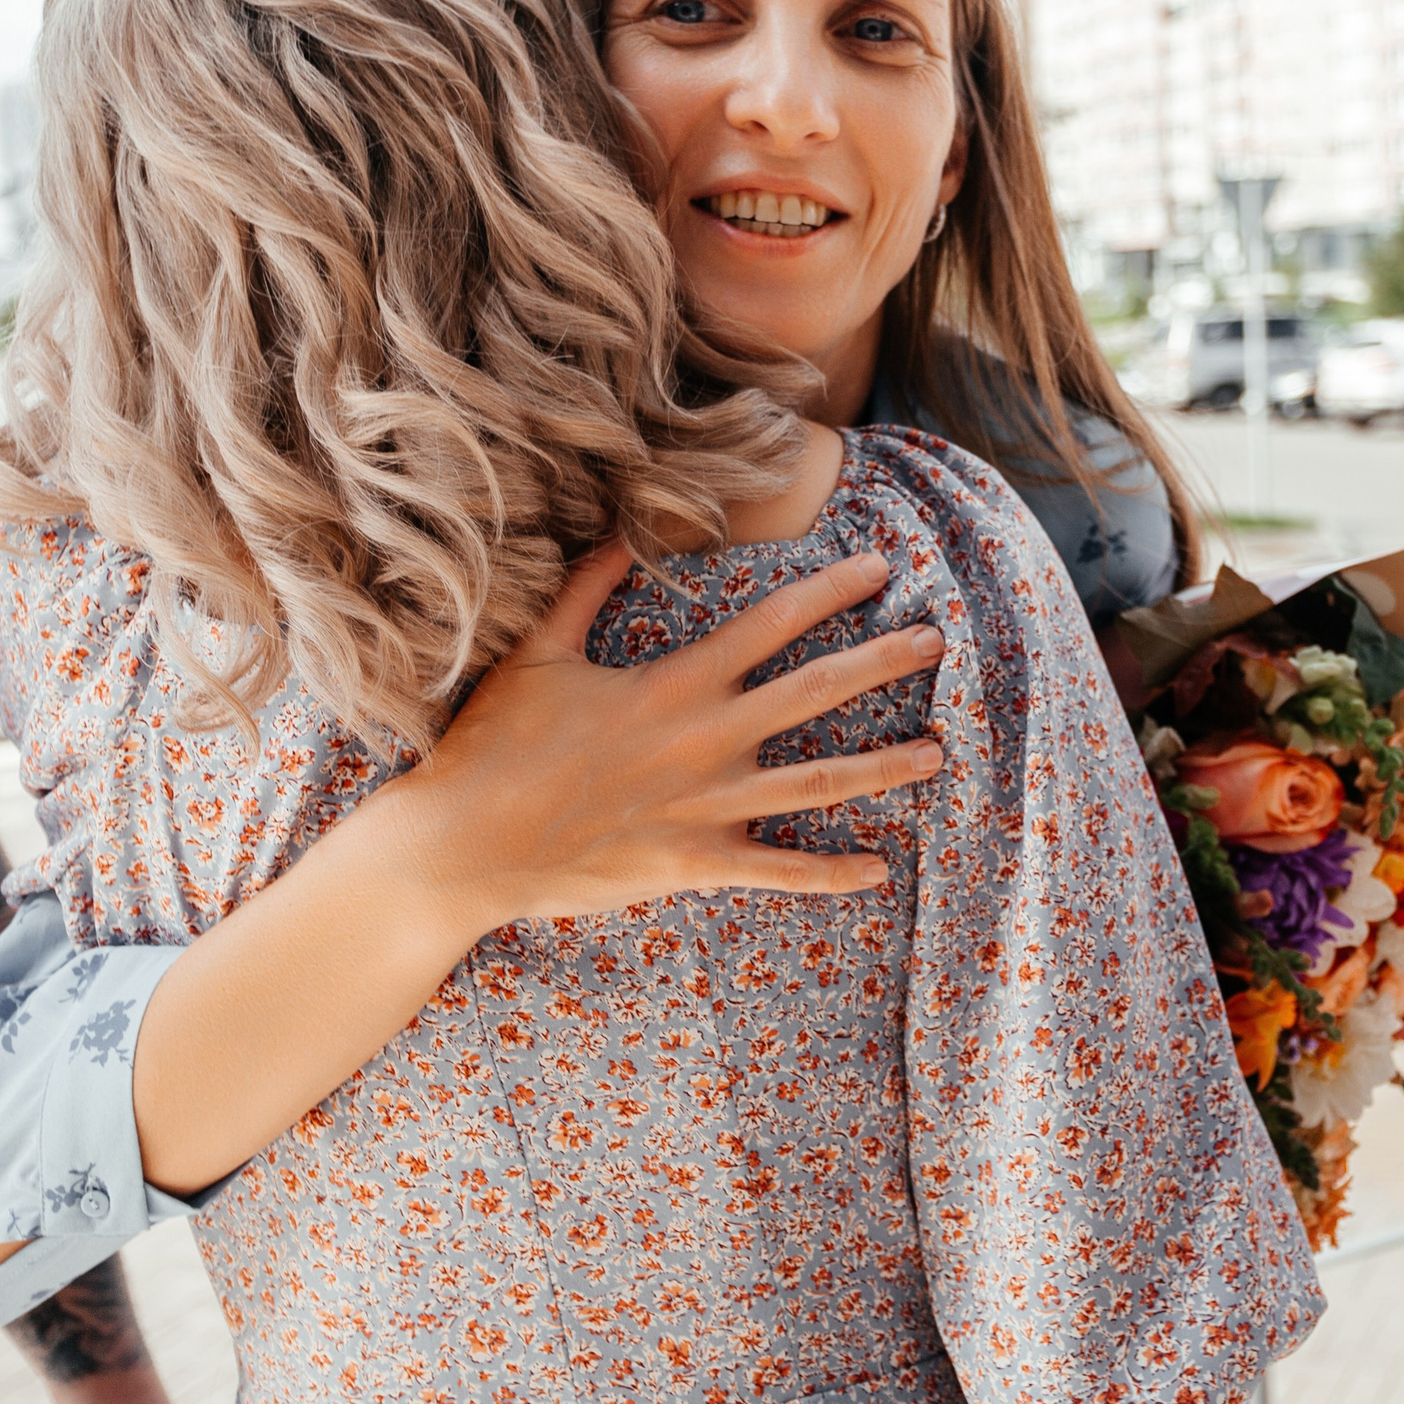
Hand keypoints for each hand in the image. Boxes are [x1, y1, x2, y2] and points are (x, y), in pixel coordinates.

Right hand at [395, 545, 944, 936]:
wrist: (465, 843)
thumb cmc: (495, 745)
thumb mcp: (538, 653)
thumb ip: (585, 589)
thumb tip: (614, 529)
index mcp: (676, 684)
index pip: (771, 623)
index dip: (831, 591)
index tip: (881, 566)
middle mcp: (706, 739)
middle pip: (816, 692)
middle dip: (882, 662)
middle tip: (938, 642)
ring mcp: (707, 805)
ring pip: (817, 782)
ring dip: (882, 768)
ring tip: (937, 754)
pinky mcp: (695, 862)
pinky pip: (778, 869)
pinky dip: (832, 874)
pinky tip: (880, 870)